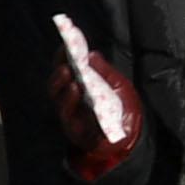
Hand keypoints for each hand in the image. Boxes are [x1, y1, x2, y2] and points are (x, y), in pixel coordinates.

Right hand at [47, 46, 140, 181]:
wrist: (128, 139)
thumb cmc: (122, 110)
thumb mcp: (118, 86)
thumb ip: (105, 72)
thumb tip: (92, 54)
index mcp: (79, 88)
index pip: (66, 70)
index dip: (62, 58)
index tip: (64, 45)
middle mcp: (70, 102)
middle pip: (56, 86)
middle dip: (59, 73)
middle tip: (66, 63)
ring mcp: (70, 116)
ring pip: (59, 100)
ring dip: (62, 87)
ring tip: (70, 76)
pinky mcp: (74, 130)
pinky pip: (69, 117)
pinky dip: (71, 103)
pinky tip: (76, 90)